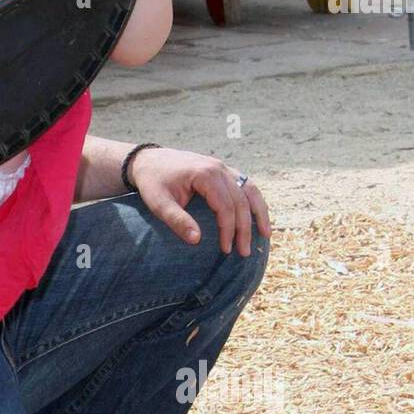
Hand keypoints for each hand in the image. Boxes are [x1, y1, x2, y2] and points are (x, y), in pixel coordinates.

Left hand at [127, 145, 270, 255]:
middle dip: (245, 228)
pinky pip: (245, 185)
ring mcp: (222, 167)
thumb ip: (177, 220)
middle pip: (241, 200)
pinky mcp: (222, 170)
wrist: (148, 161)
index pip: (225, 205)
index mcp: (205, 174)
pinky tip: (258, 217)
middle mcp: (218, 168)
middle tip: (245, 252)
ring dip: (259, 213)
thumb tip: (197, 240)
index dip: (228, 229)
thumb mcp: (158, 203)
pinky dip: (254, 201)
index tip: (226, 249)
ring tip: (266, 235)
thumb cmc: (152, 182)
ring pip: (250, 190)